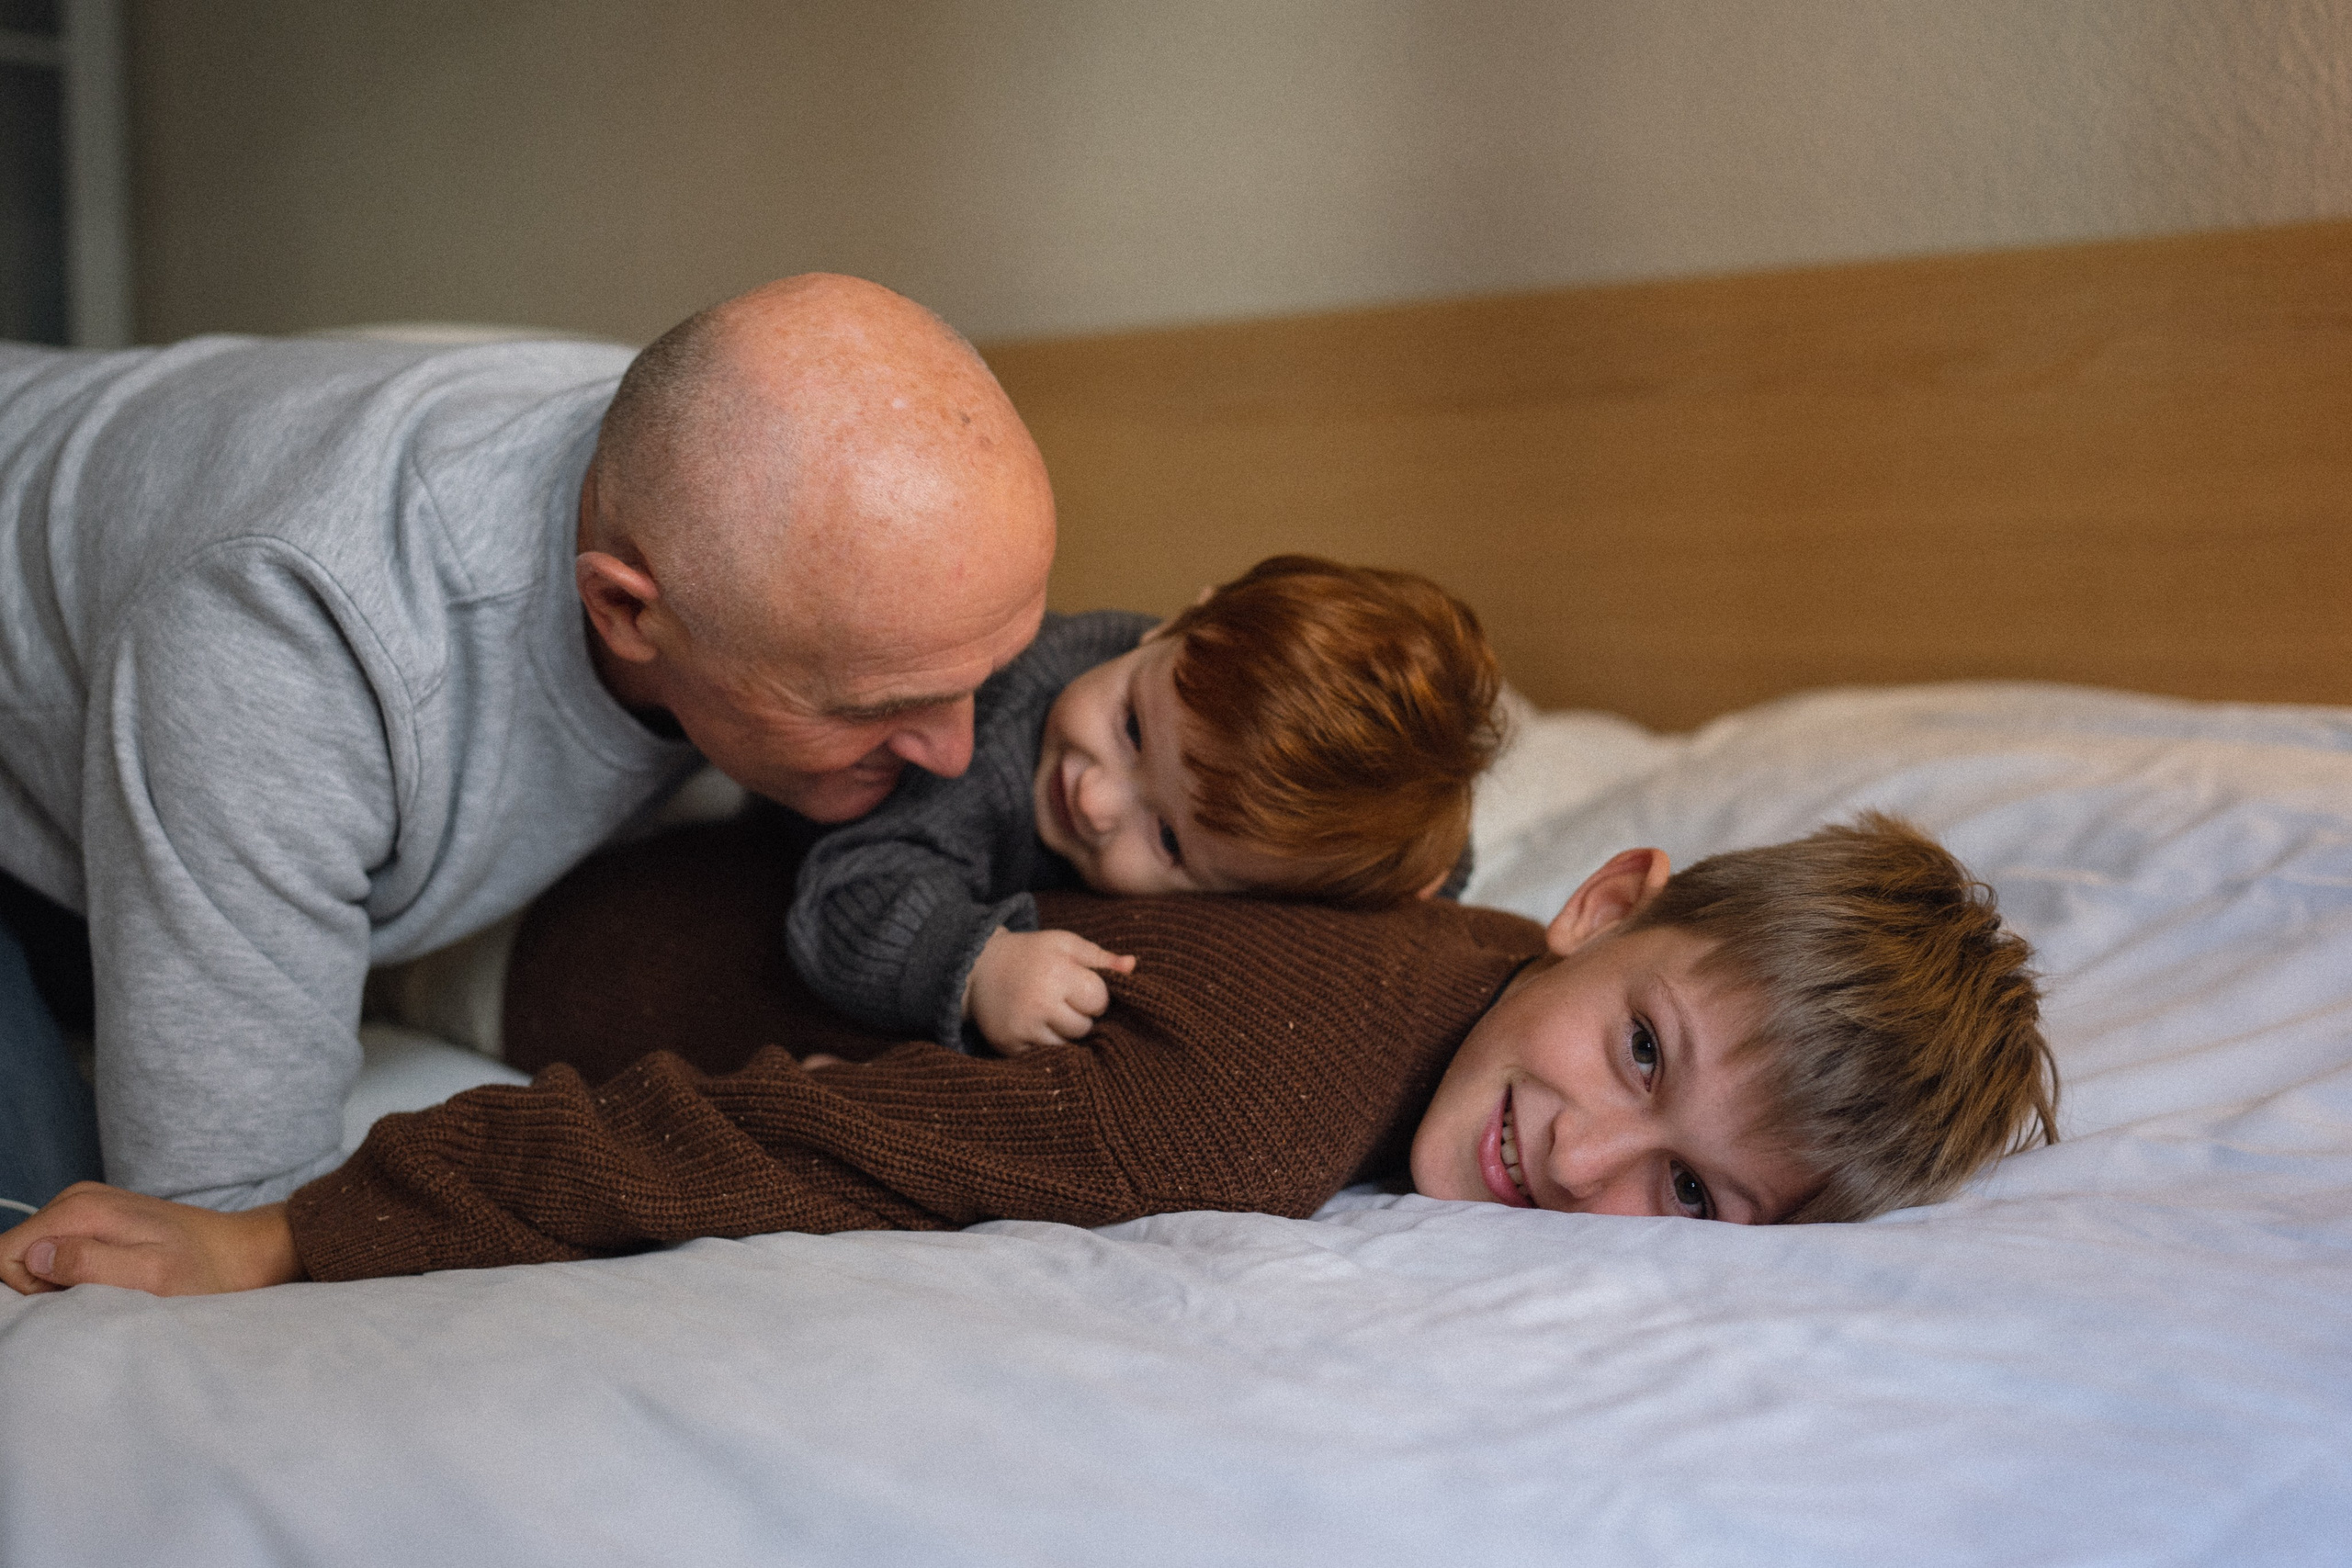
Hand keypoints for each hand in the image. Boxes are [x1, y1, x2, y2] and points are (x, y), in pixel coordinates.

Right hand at [0, 1182, 303, 1296]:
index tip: (68, 1300)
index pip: (3, 1254)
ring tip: (107, 1289)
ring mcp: (87, 1208)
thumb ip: (89, 1264)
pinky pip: (58, 1251)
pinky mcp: (99, 1220)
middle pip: (16, 1254)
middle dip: (39, 1287)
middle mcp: (76, 1201)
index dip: (24, 1290)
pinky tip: (110, 1280)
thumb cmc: (203, 1271)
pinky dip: (73, 1274)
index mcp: (80, 1210)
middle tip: (93, 1297)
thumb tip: (35, 1257)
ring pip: (35, 1255)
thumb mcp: (150, 1276)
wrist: (242, 1252)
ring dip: (58, 1283)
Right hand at [963, 927, 1136, 1052]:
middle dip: (1081, 1016)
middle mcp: (1040, 1003)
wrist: (977, 968)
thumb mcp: (1064, 944)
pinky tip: (1035, 1025)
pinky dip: (1045, 1044)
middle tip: (1063, 1001)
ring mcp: (1023, 1028)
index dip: (1095, 996)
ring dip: (1065, 1033)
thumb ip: (1100, 957)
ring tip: (1049, 1013)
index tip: (1080, 988)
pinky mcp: (1010, 1046)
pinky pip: (1044, 1056)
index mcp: (1057, 973)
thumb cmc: (1031, 954)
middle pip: (1085, 1027)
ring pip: (1067, 1046)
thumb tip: (1133, 966)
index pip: (1099, 1001)